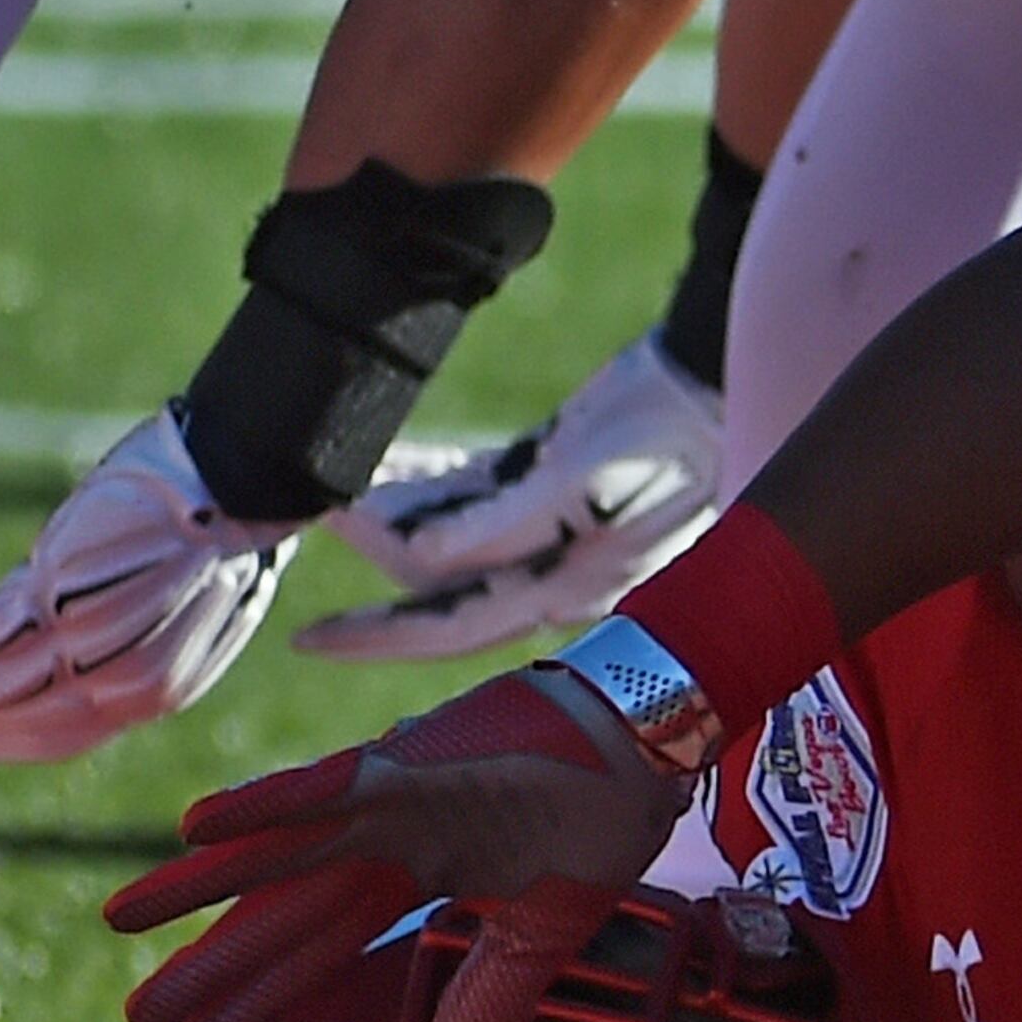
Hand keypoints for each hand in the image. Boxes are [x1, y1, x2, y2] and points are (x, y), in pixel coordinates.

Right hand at [0, 410, 298, 761]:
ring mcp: (90, 638)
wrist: (242, 475)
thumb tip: (53, 655)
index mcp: (158, 692)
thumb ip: (118, 642)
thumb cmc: (215, 525)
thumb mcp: (175, 603)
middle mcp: (124, 681)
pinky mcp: (63, 589)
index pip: (56, 738)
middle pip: (12, 719)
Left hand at [108, 661, 686, 1021]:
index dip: (261, 1000)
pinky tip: (196, 827)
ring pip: (276, 849)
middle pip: (282, 911)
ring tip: (121, 916)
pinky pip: (320, 788)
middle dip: (213, 964)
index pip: (320, 948)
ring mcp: (388, 795)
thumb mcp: (541, 938)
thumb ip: (487, 1012)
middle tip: (137, 1014)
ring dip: (198, 884)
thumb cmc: (601, 813)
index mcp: (416, 872)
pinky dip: (260, 807)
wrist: (649, 730)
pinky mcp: (406, 763)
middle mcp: (385, 836)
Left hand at [297, 331, 722, 663]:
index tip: (307, 639)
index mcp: (563, 586)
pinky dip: (430, 484)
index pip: (449, 629)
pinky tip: (393, 466)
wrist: (714, 382)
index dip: (376, 638)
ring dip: (396, 517)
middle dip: (374, 565)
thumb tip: (417, 560)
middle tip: (308, 532)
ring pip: (451, 541)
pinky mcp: (556, 482)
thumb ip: (501, 523)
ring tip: (339, 488)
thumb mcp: (586, 481)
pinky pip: (475, 496)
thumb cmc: (664, 437)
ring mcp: (556, 528)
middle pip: (439, 589)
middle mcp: (554, 571)